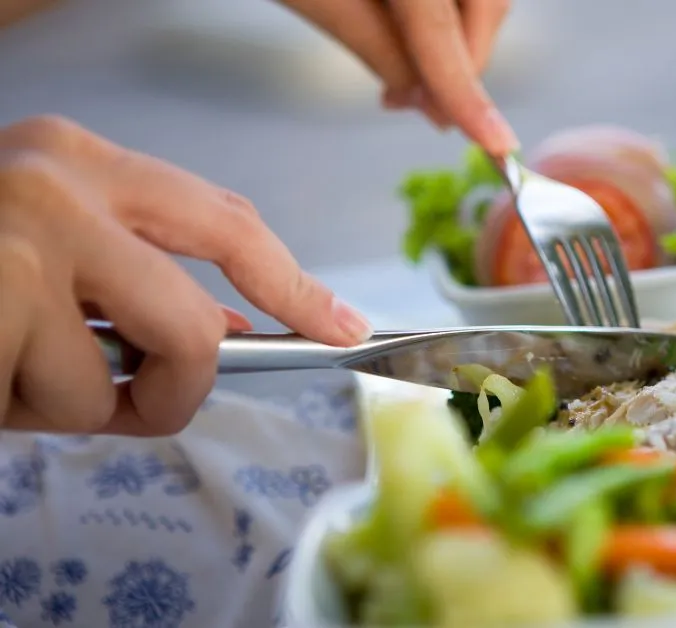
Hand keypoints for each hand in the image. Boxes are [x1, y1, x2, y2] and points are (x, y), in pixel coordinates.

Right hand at [0, 116, 373, 435]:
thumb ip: (134, 275)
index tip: (344, 328)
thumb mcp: (48, 245)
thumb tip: (224, 334)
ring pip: (114, 390)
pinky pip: (48, 409)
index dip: (295, 288)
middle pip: (195, 329)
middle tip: (145, 405)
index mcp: (84, 162)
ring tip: (10, 368)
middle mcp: (61, 189)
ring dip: (70, 405)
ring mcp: (23, 246)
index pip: (229, 226)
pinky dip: (16, 411)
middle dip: (179, 390)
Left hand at [282, 0, 518, 154]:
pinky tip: (414, 26)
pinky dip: (450, 7)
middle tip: (420, 108)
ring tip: (406, 69)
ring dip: (458, 37)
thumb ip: (377, 50)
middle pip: (485, 8)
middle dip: (461, 64)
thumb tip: (422, 102)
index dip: (468, 96)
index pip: (443, 34)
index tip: (499, 148)